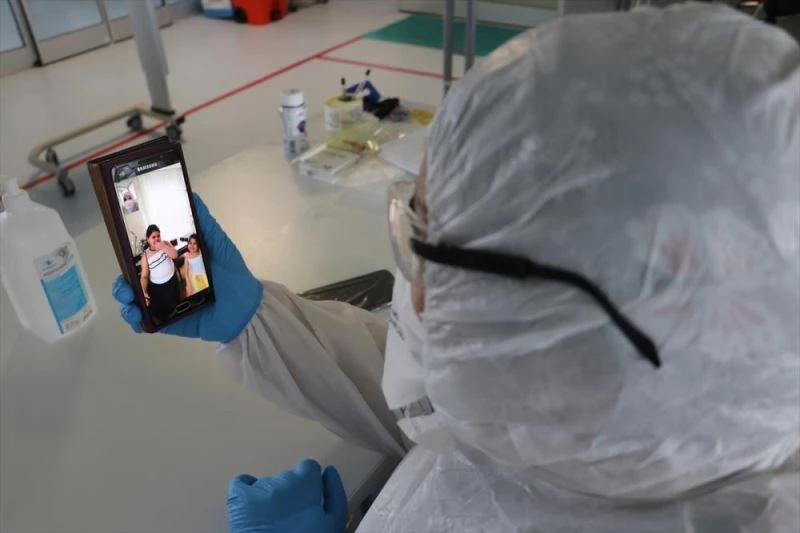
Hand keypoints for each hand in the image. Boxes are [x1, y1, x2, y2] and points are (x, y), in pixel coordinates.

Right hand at [112, 193, 262, 343]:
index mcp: (174, 263)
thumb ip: (205, 224)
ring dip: (125, 300)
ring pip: (135, 301)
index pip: (146, 258)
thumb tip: (192, 196)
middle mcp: (166, 282)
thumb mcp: (219, 245)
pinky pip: (145, 323)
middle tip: (124, 283)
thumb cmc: (233, 275)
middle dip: (122, 281)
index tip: (124, 252)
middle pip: (134, 280)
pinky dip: (135, 321)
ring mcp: (165, 303)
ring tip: (129, 301)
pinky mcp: (169, 322)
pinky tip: (136, 316)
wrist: (246, 309)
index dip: (130, 255)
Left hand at [227, 459, 347, 532]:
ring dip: (271, 497)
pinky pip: (240, 484)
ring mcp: (258, 488)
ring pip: (267, 484)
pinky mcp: (238, 499)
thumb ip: (335, 494)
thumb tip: (328, 471)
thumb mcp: (334, 524)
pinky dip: (246, 490)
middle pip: (288, 478)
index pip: (308, 467)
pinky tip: (251, 506)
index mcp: (306, 481)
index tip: (308, 502)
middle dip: (291, 494)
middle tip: (291, 519)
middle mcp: (282, 478)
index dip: (309, 484)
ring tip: (272, 521)